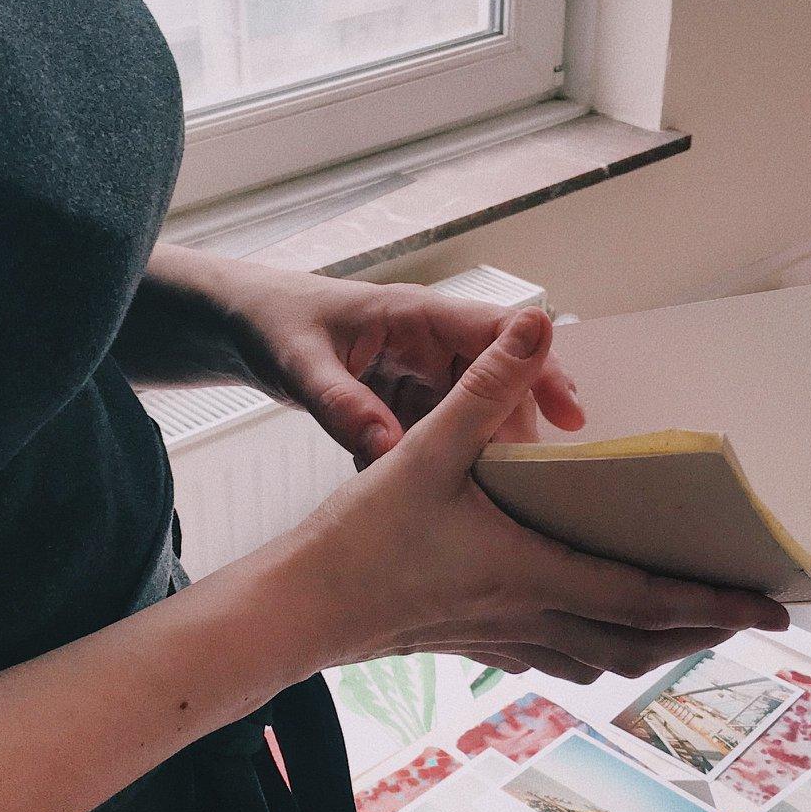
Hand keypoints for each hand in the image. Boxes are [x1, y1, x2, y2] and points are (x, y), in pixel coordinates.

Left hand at [199, 257, 584, 464]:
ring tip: (515, 496)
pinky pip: (448, 432)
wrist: (242, 327)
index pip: (499, 331)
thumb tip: (389, 452)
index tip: (568, 411)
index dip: (539, 367)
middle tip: (550, 475)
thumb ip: (342, 407)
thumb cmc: (272, 324)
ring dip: (494, 448)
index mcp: (416, 314)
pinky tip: (461, 498)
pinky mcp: (410, 401)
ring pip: (481, 411)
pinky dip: (454, 461)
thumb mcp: (301, 365)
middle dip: (527, 422)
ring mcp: (424, 373)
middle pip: (504, 377)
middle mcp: (432, 341)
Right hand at [274, 308, 788, 683]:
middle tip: (750, 616)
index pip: (646, 596)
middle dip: (701, 632)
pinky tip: (595, 640)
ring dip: (653, 650)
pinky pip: (557, 660)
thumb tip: (536, 319)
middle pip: (638, 641)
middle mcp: (529, 616)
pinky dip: (596, 653)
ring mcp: (503, 640)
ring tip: (688, 630)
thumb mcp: (425, 449)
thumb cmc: (359, 540)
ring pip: (601, 660)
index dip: (715, 602)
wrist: (298, 611)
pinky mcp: (476, 646)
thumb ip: (486, 383)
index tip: (772, 605)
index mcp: (531, 571)